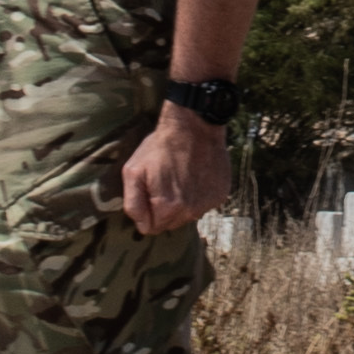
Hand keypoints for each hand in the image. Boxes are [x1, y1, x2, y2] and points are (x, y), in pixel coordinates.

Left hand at [118, 109, 230, 237]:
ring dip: (181, 202)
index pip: (151, 228)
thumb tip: (140, 225)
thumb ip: (132, 204)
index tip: (149, 191)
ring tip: (180, 177)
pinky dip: (198, 194)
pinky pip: (203, 204)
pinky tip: (194, 175)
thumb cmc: (160, 147)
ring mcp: (208, 204)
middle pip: (170, 223)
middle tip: (163, 183)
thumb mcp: (133, 172)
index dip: (146, 211)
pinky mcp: (220, 195)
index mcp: (168, 209)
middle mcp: (191, 212)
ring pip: (187, 215)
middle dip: (163, 209)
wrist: (194, 126)